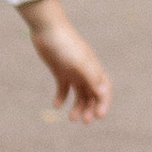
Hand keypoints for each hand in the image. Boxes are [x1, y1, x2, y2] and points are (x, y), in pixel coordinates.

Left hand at [19, 0, 110, 120]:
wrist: (47, 29)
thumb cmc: (65, 44)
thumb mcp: (79, 61)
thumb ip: (91, 76)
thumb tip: (103, 93)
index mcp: (93, 68)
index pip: (103, 90)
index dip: (103, 103)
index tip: (99, 116)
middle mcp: (85, 71)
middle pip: (92, 94)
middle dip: (90, 108)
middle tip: (85, 121)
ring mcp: (73, 71)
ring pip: (79, 93)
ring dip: (77, 106)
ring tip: (71, 118)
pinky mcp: (60, 71)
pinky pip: (63, 88)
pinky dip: (61, 98)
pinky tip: (56, 105)